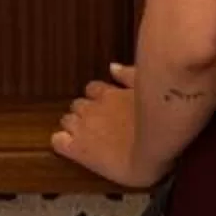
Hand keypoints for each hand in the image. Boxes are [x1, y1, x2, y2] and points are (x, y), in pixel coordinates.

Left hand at [51, 64, 149, 186]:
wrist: (153, 149)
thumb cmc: (157, 119)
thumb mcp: (146, 88)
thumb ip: (128, 75)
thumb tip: (112, 67)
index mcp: (108, 94)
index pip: (92, 89)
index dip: (96, 100)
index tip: (105, 108)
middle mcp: (92, 108)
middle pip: (77, 105)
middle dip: (84, 113)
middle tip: (98, 127)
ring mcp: (82, 128)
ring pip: (66, 120)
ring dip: (73, 127)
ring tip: (88, 139)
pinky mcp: (78, 149)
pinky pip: (57, 141)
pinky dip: (61, 142)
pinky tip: (72, 149)